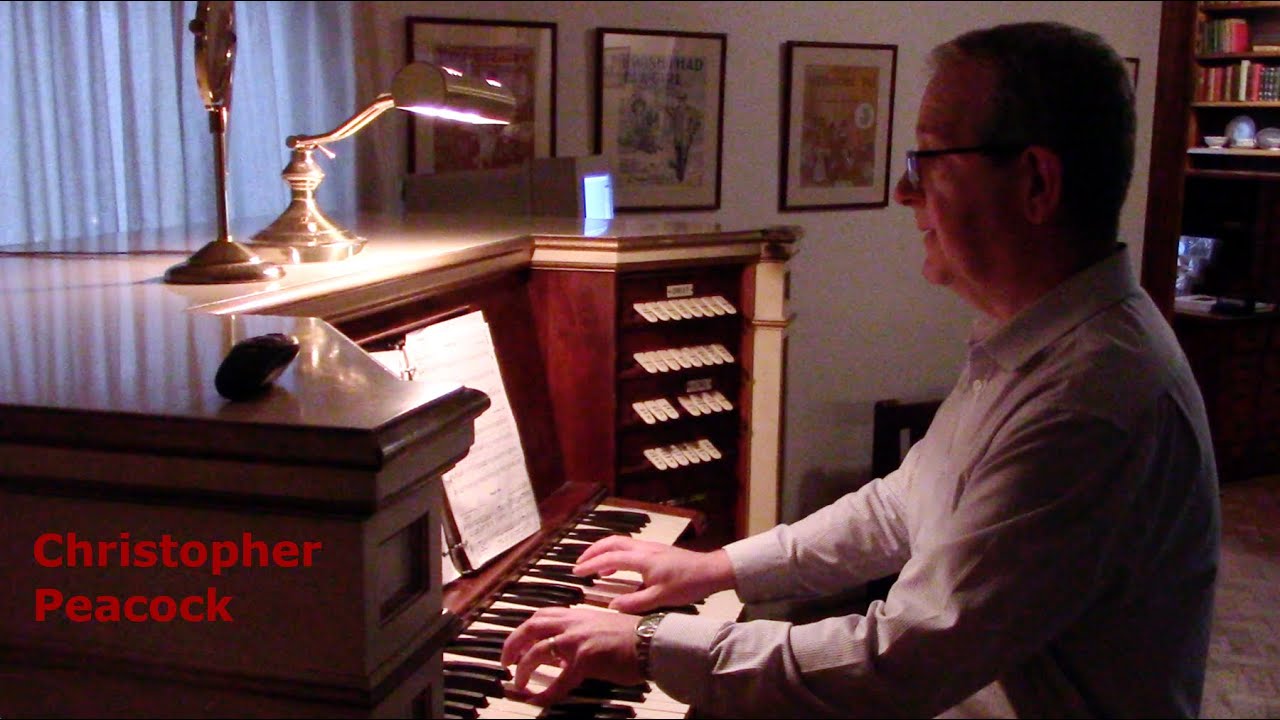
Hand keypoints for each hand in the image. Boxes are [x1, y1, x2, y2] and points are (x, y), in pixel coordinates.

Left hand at [500, 606, 642, 705]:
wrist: (654, 642)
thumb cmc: (635, 637)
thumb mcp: (603, 628)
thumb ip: (582, 635)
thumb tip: (566, 653)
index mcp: (578, 616)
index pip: (542, 616)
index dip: (525, 629)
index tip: (517, 643)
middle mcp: (574, 623)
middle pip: (531, 627)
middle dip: (512, 644)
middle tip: (506, 661)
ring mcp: (578, 641)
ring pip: (538, 651)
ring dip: (523, 668)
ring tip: (518, 683)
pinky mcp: (585, 660)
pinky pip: (558, 682)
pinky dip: (545, 694)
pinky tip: (537, 702)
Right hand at [573, 536, 734, 613]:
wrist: (711, 571)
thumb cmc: (687, 584)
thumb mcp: (661, 598)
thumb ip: (635, 603)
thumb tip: (611, 606)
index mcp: (642, 559)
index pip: (610, 558)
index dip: (591, 564)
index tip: (576, 572)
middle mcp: (643, 548)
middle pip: (612, 542)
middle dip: (592, 551)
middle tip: (578, 564)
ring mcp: (650, 547)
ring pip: (620, 542)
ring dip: (603, 551)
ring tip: (592, 566)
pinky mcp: (656, 550)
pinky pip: (629, 547)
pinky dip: (615, 554)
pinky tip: (615, 568)